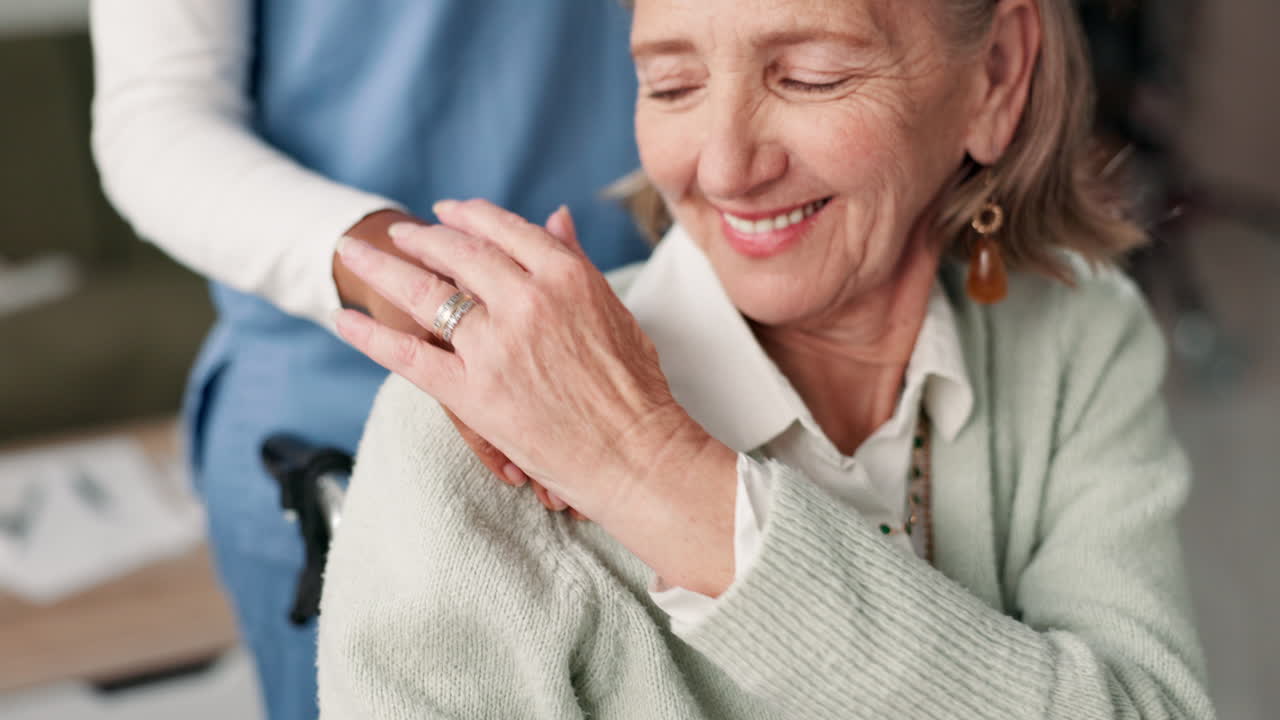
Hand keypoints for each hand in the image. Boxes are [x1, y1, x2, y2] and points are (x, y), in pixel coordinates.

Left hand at [332, 200, 696, 523]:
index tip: (448, 210)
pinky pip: (408, 356)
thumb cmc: (635, 387)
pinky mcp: (471, 391)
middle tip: (400, 233)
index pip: (503, 229)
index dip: (469, 215)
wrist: (634, 452)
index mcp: (565, 276)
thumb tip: (556, 216)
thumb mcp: (614, 310)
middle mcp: (525, 300)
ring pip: (424, 294)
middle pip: (458, 253)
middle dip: (422, 238)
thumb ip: (576, 261)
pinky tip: (343, 320)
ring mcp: (494, 346)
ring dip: (383, 269)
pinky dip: (370, 336)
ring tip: (356, 254)